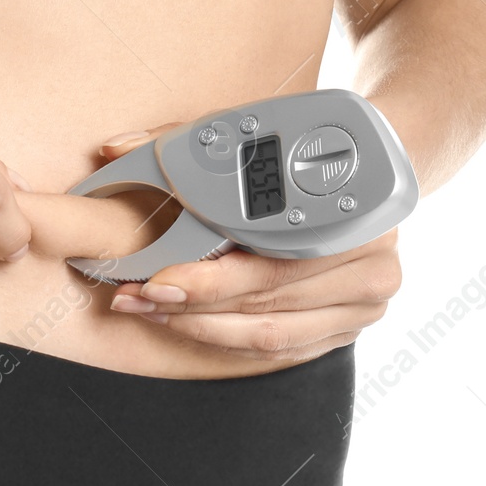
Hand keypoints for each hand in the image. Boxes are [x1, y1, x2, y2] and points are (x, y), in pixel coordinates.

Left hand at [91, 126, 403, 362]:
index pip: (270, 263)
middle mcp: (372, 266)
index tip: (155, 281)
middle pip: (264, 304)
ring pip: (269, 335)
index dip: (207, 280)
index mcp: (357, 216)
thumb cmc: (306, 153)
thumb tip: (113, 148)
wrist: (372, 168)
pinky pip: (281, 349)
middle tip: (135, 298)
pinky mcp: (349, 326)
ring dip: (201, 327)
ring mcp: (365, 304)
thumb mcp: (252, 136)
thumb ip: (185, 145)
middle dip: (190, 305)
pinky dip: (229, 339)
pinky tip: (187, 323)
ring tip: (150, 310)